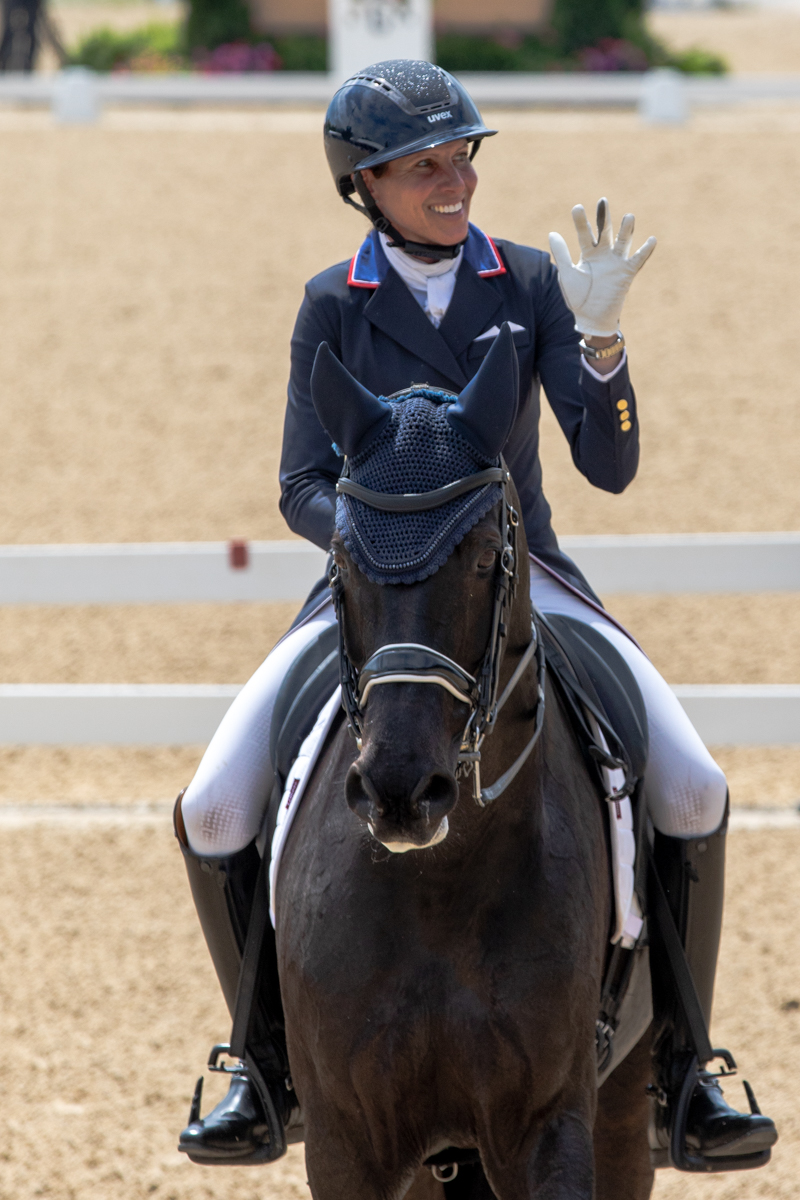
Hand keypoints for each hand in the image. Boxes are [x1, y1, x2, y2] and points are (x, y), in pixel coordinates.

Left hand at [548, 198, 655, 336]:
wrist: (591, 319)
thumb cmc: (578, 297)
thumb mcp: (567, 275)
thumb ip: (562, 254)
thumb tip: (552, 232)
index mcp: (588, 253)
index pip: (585, 233)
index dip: (581, 221)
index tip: (577, 207)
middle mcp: (604, 254)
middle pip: (605, 231)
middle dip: (604, 217)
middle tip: (603, 201)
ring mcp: (616, 262)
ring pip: (623, 241)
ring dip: (626, 230)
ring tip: (629, 217)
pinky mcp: (626, 273)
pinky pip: (638, 260)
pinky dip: (645, 251)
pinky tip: (651, 240)